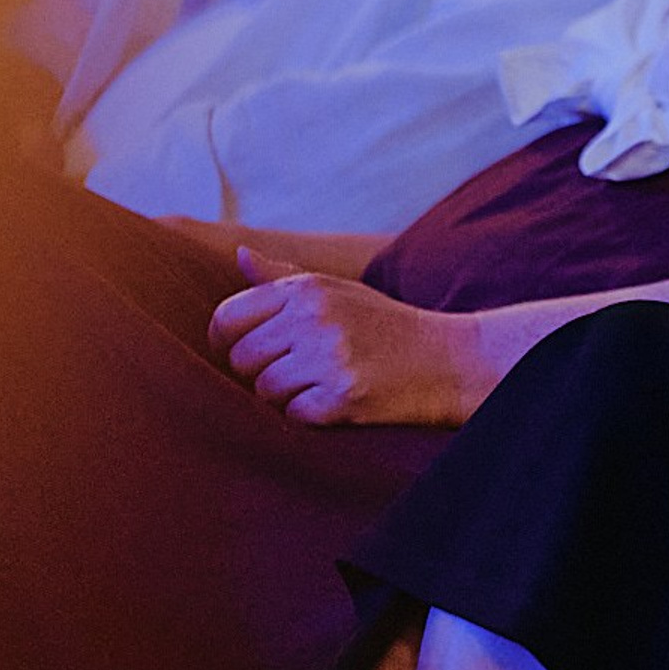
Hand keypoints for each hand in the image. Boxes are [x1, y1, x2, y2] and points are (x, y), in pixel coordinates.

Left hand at [207, 247, 481, 426]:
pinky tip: (337, 399)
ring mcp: (327, 357)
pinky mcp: (342, 396)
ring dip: (286, 395)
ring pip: (265, 390)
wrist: (443, 359)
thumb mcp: (336, 289)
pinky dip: (310, 414)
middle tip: (294, 371)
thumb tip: (240, 255)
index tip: (241, 352)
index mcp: (306, 289)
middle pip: (242, 359)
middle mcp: (313, 318)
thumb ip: (283, 277)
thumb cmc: (383, 324)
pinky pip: (294, 415)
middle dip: (260, 371)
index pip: (227, 316)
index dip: (225, 340)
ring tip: (320, 382)